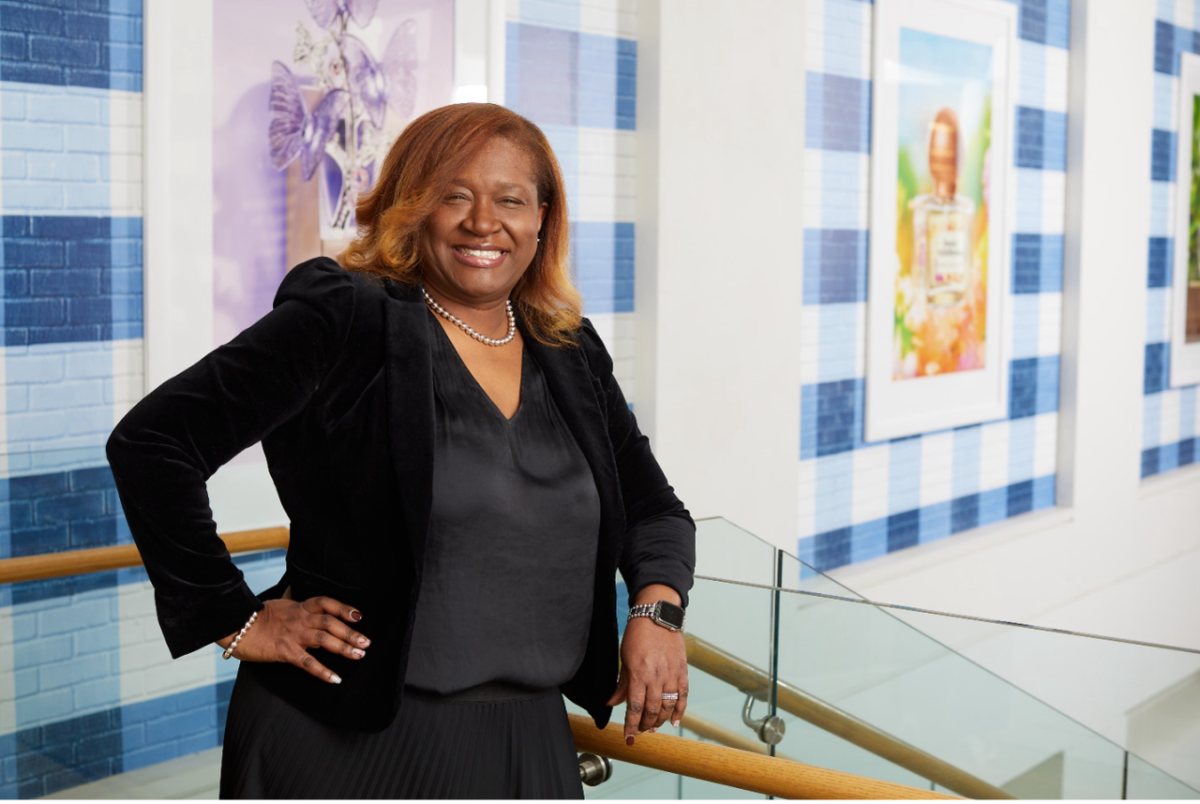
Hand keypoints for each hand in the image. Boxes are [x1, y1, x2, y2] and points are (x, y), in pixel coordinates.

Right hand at [217, 596, 369, 683]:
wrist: (237, 627)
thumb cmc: (258, 616)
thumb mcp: (278, 602)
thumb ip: (290, 597)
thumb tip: (293, 588)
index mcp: (300, 606)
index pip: (327, 603)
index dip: (344, 608)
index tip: (359, 616)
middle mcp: (300, 619)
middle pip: (330, 623)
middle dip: (351, 632)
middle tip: (367, 643)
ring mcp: (294, 635)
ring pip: (324, 640)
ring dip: (344, 648)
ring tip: (359, 655)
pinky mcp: (285, 652)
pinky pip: (308, 663)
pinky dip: (323, 672)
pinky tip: (336, 679)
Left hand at [605, 595, 687, 744]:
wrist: (657, 617)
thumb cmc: (637, 636)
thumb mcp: (624, 659)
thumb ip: (621, 684)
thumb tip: (611, 703)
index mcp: (639, 673)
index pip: (635, 707)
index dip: (631, 725)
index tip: (628, 738)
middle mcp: (657, 676)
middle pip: (652, 710)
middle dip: (644, 725)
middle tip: (638, 731)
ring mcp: (671, 674)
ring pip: (668, 706)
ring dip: (660, 720)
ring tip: (652, 727)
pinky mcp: (682, 671)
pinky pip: (683, 696)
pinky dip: (679, 711)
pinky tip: (674, 721)